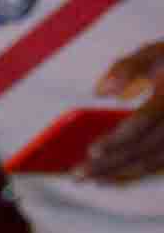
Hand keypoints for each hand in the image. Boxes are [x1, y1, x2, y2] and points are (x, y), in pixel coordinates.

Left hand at [79, 43, 163, 183]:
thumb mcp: (155, 53)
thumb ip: (127, 67)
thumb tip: (101, 91)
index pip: (143, 121)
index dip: (117, 138)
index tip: (92, 150)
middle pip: (141, 149)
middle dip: (108, 164)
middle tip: (78, 174)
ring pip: (150, 163)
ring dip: (118, 174)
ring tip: (90, 179)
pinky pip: (155, 166)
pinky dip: (132, 174)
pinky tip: (110, 177)